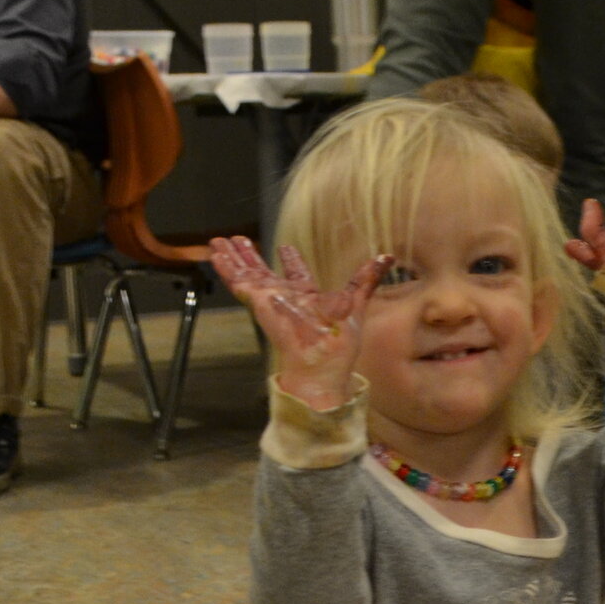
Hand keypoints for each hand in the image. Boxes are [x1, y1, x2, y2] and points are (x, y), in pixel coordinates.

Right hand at [212, 235, 384, 411]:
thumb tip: (387, 257)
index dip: (292, 260)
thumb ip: (366, 278)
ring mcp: (269, 299)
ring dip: (233, 257)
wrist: (321, 364)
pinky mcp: (258, 302)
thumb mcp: (356, 301)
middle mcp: (285, 297)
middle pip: (263, 271)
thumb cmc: (339, 343)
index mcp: (307, 296)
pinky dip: (227, 268)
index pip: (297, 274)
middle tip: (239, 240)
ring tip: (218, 241)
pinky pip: (239, 282)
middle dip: (250, 256)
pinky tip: (216, 254)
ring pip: (246, 273)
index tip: (287, 249)